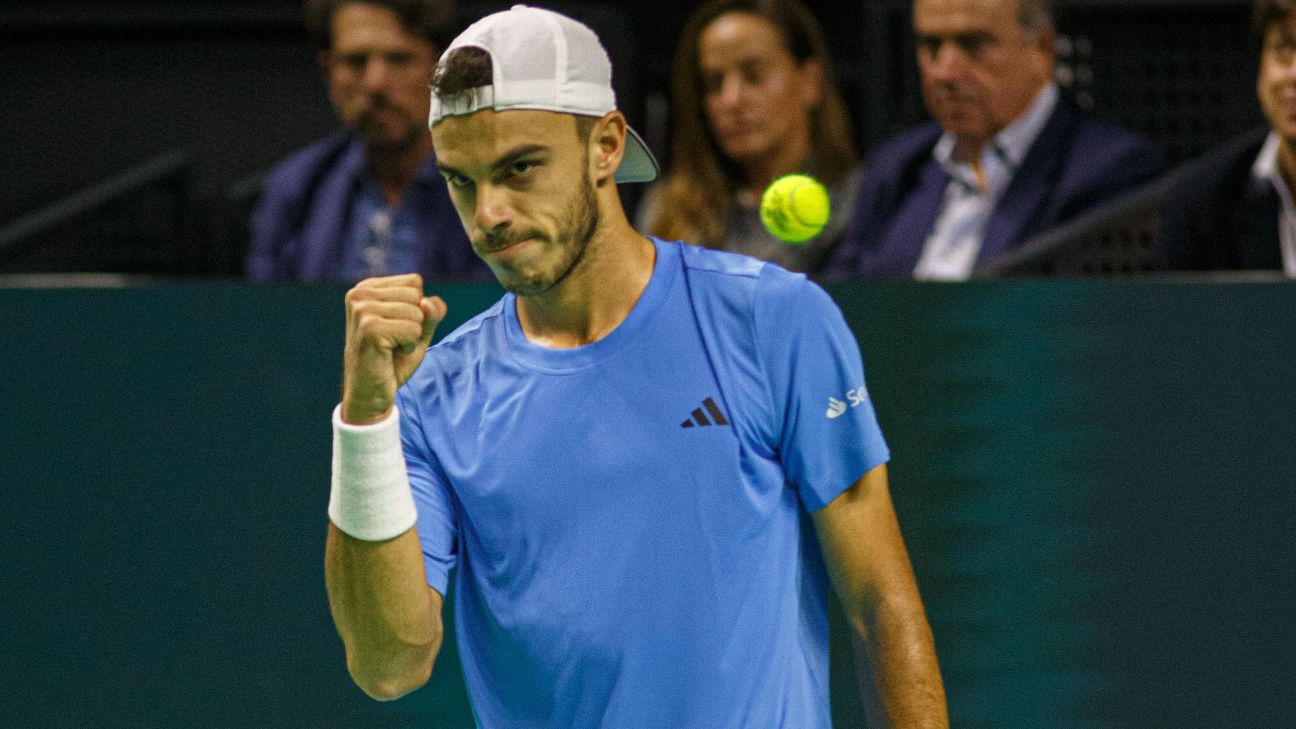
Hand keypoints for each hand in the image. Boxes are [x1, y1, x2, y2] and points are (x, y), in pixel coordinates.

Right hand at [341, 274, 446, 424]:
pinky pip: (413, 330)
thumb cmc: (393, 361)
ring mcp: (362, 310)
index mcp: (367, 288)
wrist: (370, 393)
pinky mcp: (369, 328)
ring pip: (417, 313)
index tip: (395, 328)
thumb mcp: (419, 331)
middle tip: (393, 341)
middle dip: (415, 323)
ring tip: (390, 348)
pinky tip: (389, 355)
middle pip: (417, 295)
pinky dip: (409, 347)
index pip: (415, 282)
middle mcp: (360, 293)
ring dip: (411, 337)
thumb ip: (431, 312)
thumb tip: (429, 303)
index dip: (416, 310)